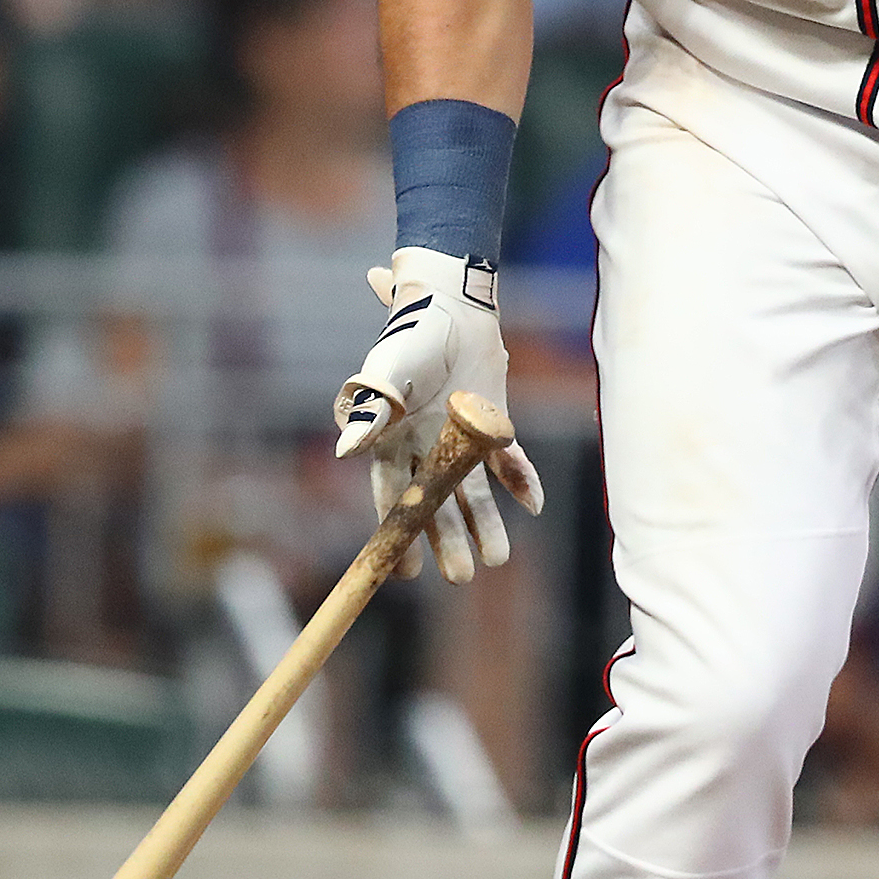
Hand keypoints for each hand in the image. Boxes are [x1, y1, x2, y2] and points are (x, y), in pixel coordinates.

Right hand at [333, 248, 543, 583]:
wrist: (453, 301)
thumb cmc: (411, 335)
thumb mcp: (387, 373)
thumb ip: (369, 412)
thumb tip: (344, 452)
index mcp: (390, 441)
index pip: (390, 499)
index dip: (397, 536)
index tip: (405, 572)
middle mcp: (423, 447)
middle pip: (434, 505)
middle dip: (447, 540)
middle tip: (461, 576)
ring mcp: (459, 438)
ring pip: (471, 492)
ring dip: (484, 523)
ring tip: (497, 558)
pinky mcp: (491, 423)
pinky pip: (506, 461)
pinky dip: (520, 480)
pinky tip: (534, 504)